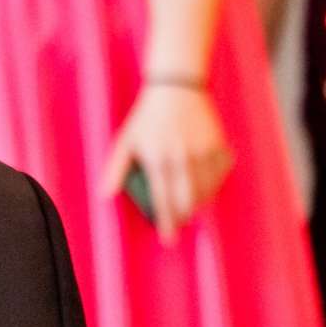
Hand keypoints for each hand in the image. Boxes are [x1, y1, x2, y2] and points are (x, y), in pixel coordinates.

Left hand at [105, 81, 232, 236]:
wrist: (176, 88)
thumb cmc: (147, 116)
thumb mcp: (126, 140)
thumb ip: (116, 169)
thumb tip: (105, 194)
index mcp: (158, 159)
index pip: (164, 200)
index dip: (167, 222)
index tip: (168, 238)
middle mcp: (182, 157)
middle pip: (188, 201)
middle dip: (184, 216)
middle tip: (180, 222)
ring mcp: (203, 151)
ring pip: (207, 191)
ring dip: (199, 203)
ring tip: (192, 206)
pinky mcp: (218, 145)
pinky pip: (220, 176)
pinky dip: (214, 185)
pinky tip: (206, 187)